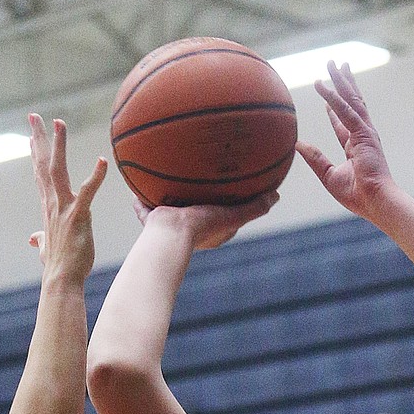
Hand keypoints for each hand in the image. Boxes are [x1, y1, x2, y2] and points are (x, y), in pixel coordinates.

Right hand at [26, 115, 107, 283]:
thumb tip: (32, 238)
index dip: (36, 153)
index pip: (39, 174)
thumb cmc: (58, 266)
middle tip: (33, 115)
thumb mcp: (46, 249)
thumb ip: (40, 239)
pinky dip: (96, 176)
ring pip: (58, 170)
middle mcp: (52, 203)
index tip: (32, 134)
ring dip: (58, 145)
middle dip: (39, 138)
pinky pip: (88, 191)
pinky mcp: (78, 216)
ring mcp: (64, 208)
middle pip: (43, 164)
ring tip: (59, 122)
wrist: (61, 280)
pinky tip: (102, 160)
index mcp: (48, 207)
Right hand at [136, 193, 277, 251]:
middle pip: (195, 210)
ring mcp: (170, 226)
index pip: (223, 217)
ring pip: (170, 208)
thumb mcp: (233, 216)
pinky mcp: (153, 221)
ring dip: (169, 196)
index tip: (232, 192)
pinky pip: (146, 207)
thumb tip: (276, 196)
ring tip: (168, 176)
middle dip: (197, 198)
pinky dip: (142, 198)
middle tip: (199, 182)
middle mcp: (190, 230)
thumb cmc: (202, 228)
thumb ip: (254, 208)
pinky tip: (138, 182)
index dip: (228, 205)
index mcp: (210, 231)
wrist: (169, 236)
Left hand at [295, 62, 393, 217]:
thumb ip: (314, 158)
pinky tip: (322, 85)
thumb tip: (298, 144)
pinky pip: (346, 111)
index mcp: (356, 146)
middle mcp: (362, 135)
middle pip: (351, 102)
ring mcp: (365, 132)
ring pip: (351, 99)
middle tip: (336, 64)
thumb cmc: (357, 195)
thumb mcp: (328, 175)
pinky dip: (333, 97)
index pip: (343, 122)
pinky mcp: (364, 133)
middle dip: (343, 83)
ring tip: (332, 62)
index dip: (334, 109)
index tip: (326, 97)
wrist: (375, 201)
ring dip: (340, 80)